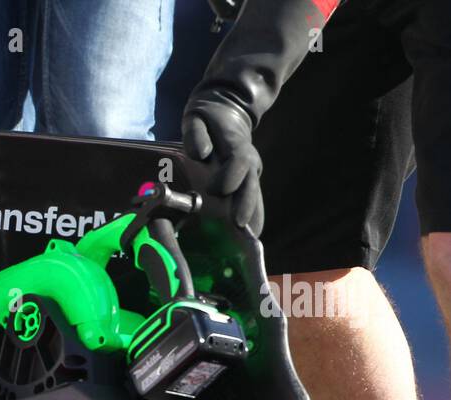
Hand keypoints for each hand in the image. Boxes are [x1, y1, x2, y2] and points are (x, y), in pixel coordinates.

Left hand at [182, 96, 263, 236]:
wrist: (229, 109)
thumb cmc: (207, 116)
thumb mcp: (196, 116)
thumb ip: (196, 134)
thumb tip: (201, 154)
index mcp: (235, 144)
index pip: (237, 161)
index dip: (229, 176)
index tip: (216, 190)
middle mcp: (248, 160)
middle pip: (250, 184)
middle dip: (246, 205)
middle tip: (241, 226)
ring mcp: (251, 172)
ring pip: (254, 195)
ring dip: (253, 216)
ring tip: (250, 239)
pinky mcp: (247, 181)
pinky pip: (252, 199)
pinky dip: (253, 217)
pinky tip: (250, 236)